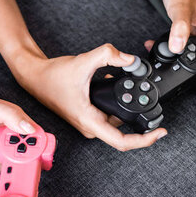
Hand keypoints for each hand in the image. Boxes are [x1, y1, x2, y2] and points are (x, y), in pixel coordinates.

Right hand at [13, 44, 167, 150]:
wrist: (36, 77)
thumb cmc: (53, 76)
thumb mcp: (82, 62)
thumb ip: (107, 55)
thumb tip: (129, 59)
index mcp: (89, 121)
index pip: (121, 142)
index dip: (144, 140)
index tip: (159, 133)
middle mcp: (91, 127)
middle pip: (124, 132)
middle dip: (140, 119)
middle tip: (151, 103)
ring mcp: (90, 123)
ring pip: (118, 121)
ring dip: (128, 107)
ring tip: (132, 89)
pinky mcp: (90, 117)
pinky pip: (111, 116)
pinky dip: (119, 103)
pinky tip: (118, 88)